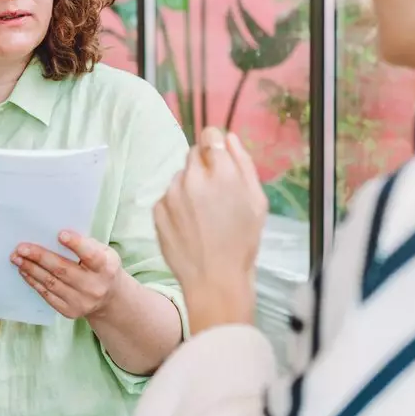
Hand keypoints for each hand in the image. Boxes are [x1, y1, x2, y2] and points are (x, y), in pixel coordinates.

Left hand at [12, 231, 125, 320]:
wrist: (109, 298)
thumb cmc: (101, 267)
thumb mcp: (103, 252)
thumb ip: (85, 244)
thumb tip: (55, 235)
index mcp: (105, 268)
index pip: (91, 255)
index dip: (76, 245)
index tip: (60, 234)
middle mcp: (94, 287)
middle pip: (63, 270)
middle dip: (40, 257)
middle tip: (21, 248)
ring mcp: (81, 301)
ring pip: (51, 283)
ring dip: (31, 269)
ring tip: (16, 258)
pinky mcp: (70, 311)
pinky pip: (47, 295)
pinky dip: (34, 282)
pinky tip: (24, 271)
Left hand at [154, 127, 267, 333]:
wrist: (215, 279)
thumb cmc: (243, 242)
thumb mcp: (257, 202)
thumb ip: (244, 164)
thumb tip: (229, 138)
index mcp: (222, 172)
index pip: (210, 136)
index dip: (216, 146)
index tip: (220, 160)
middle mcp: (193, 178)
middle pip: (194, 155)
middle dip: (205, 167)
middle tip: (216, 195)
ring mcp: (172, 194)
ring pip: (180, 177)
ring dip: (190, 187)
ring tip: (203, 216)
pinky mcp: (157, 210)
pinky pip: (168, 197)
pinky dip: (177, 205)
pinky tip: (189, 226)